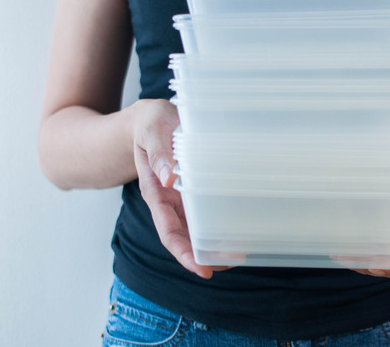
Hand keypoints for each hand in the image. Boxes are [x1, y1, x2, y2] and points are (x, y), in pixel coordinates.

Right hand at [131, 99, 227, 278]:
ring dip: (215, 242)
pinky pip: (207, 210)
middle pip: (186, 237)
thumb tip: (168, 176)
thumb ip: (158, 152)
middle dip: (206, 255)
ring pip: (198, 228)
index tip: (203, 269)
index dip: (185, 253)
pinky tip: (238, 226)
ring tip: (240, 253)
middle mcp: (169, 201)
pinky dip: (220, 221)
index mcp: (155, 192)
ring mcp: (182, 197)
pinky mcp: (194, 189)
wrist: (151, 119)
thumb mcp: (152, 131)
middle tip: (232, 262)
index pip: (169, 232)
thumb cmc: (150, 124)